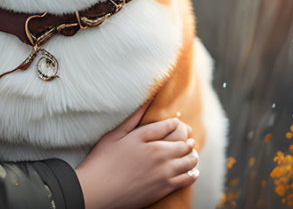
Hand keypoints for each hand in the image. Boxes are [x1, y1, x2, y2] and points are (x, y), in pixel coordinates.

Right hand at [75, 106, 198, 208]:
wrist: (99, 191)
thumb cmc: (103, 160)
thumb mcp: (114, 135)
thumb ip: (132, 119)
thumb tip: (146, 101)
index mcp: (145, 140)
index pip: (169, 127)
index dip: (176, 124)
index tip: (178, 122)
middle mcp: (158, 155)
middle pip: (183, 145)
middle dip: (188, 141)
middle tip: (190, 140)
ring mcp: (163, 173)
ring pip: (188, 162)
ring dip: (193, 157)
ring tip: (193, 155)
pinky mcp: (164, 188)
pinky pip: (186, 180)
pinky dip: (192, 174)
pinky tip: (193, 172)